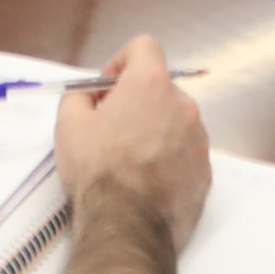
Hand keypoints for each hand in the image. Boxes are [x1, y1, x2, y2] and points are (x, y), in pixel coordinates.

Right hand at [53, 35, 211, 273]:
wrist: (126, 226)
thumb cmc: (98, 172)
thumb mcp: (69, 125)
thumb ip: (79, 96)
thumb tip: (89, 96)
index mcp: (151, 85)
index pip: (144, 47)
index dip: (121, 62)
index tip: (108, 88)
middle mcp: (183, 106)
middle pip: (160, 88)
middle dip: (137, 102)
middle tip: (112, 129)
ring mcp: (198, 140)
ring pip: (175, 122)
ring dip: (154, 131)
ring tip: (129, 162)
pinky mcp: (205, 172)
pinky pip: (185, 154)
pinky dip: (169, 160)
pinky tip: (146, 182)